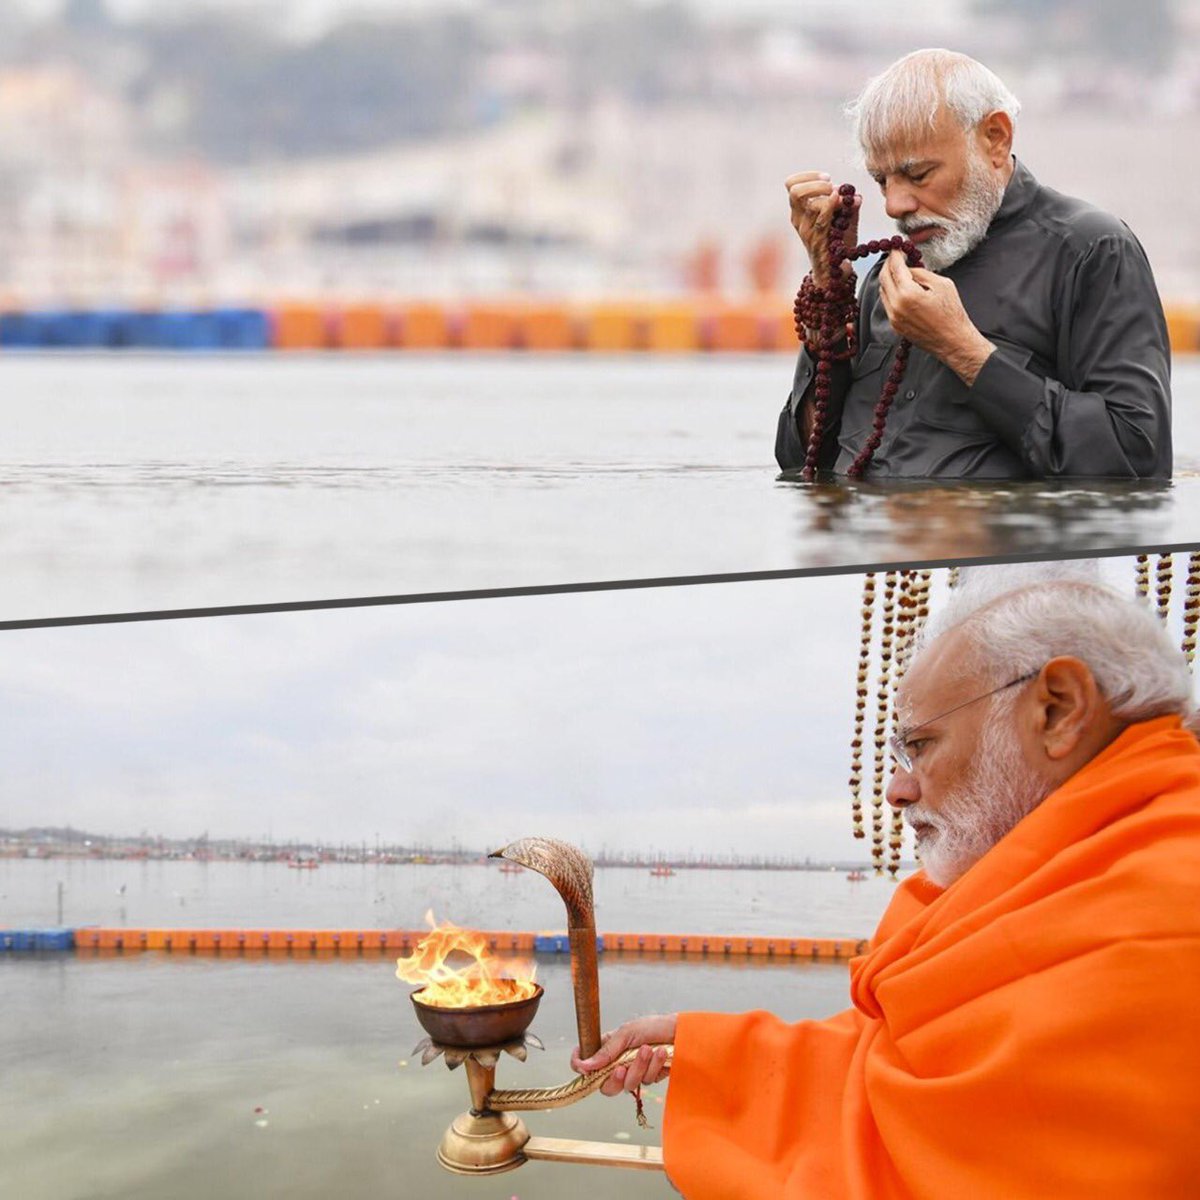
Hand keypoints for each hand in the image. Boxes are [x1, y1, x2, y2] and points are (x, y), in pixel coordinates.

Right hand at [571, 1013, 675, 1096]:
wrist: (680, 1032)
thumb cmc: (652, 1026)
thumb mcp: (627, 1033)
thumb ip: (606, 1051)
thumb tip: (584, 1066)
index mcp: (608, 1048)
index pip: (586, 1063)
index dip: (580, 1066)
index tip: (581, 1066)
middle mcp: (618, 1063)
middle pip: (605, 1086)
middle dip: (615, 1078)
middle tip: (621, 1068)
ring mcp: (634, 1072)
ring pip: (627, 1085)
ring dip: (639, 1067)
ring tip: (649, 1049)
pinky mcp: (649, 1078)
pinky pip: (646, 1082)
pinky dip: (653, 1067)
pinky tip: (661, 1053)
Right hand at [786, 171, 859, 289]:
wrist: (834, 272)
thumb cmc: (837, 244)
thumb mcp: (845, 220)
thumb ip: (850, 207)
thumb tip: (856, 196)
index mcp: (799, 211)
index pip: (791, 184)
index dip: (807, 176)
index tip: (827, 178)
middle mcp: (798, 220)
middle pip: (795, 191)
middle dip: (816, 183)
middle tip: (832, 186)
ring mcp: (805, 232)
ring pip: (810, 203)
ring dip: (827, 194)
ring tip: (840, 198)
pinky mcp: (816, 242)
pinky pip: (821, 219)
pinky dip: (831, 206)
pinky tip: (840, 202)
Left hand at [877, 251, 994, 384]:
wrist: (952, 340)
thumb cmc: (952, 312)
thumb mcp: (942, 284)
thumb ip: (921, 274)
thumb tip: (909, 268)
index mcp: (908, 293)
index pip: (895, 268)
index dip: (895, 255)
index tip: (896, 247)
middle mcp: (896, 305)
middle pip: (884, 278)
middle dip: (888, 265)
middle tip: (895, 257)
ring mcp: (894, 317)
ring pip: (883, 291)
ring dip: (888, 278)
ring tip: (898, 271)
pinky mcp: (895, 325)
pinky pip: (887, 303)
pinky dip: (890, 292)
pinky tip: (900, 287)